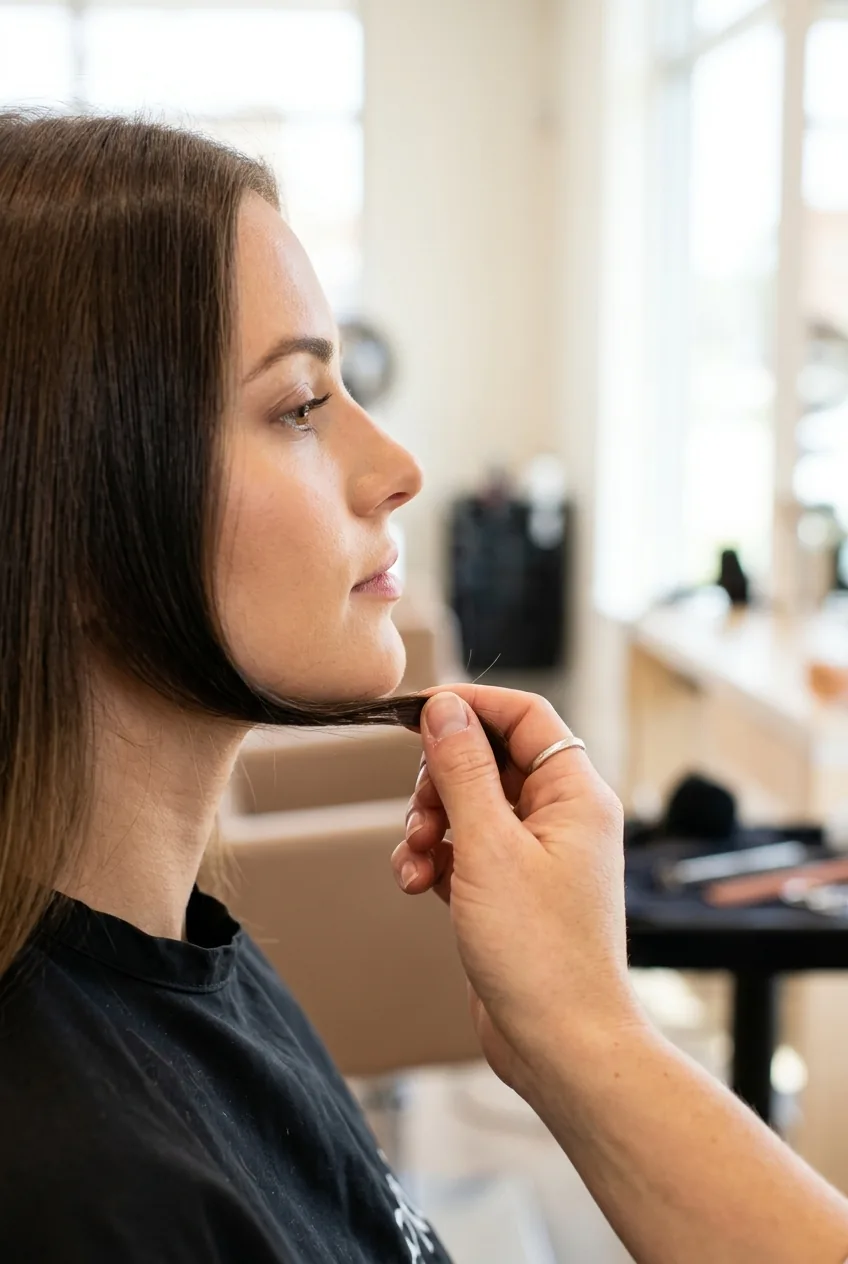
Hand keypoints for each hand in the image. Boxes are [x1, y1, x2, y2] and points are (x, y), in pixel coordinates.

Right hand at [391, 685, 641, 1097]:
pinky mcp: (513, 891)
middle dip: (441, 781)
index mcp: (575, 794)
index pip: (525, 716)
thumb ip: (462, 769)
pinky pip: (467, 850)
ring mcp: (538, 856)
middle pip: (490, 760)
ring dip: (431, 824)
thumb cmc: (540, 952)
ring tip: (416, 860)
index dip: (472, 706)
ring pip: (471, 807)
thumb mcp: (488, 847)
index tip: (420, 713)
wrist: (560, 1044)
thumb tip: (446, 708)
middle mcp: (563, 818)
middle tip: (422, 814)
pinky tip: (418, 884)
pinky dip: (437, 859)